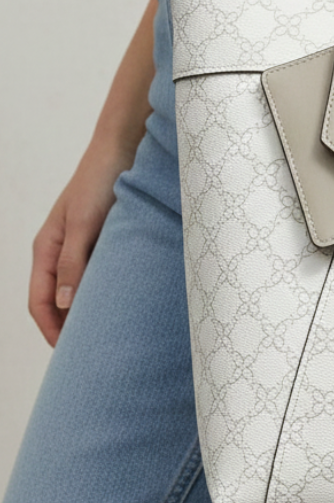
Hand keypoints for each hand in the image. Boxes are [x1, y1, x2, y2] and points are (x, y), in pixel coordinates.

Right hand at [29, 141, 137, 346]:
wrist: (124, 148)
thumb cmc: (100, 180)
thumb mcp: (85, 223)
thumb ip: (74, 262)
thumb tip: (66, 304)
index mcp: (47, 248)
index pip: (40, 300)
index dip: (50, 328)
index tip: (67, 352)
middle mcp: (60, 249)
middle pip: (57, 299)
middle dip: (67, 326)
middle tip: (88, 353)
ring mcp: (81, 244)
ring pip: (77, 287)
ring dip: (86, 310)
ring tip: (105, 334)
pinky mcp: (102, 238)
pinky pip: (96, 273)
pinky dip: (102, 290)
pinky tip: (120, 301)